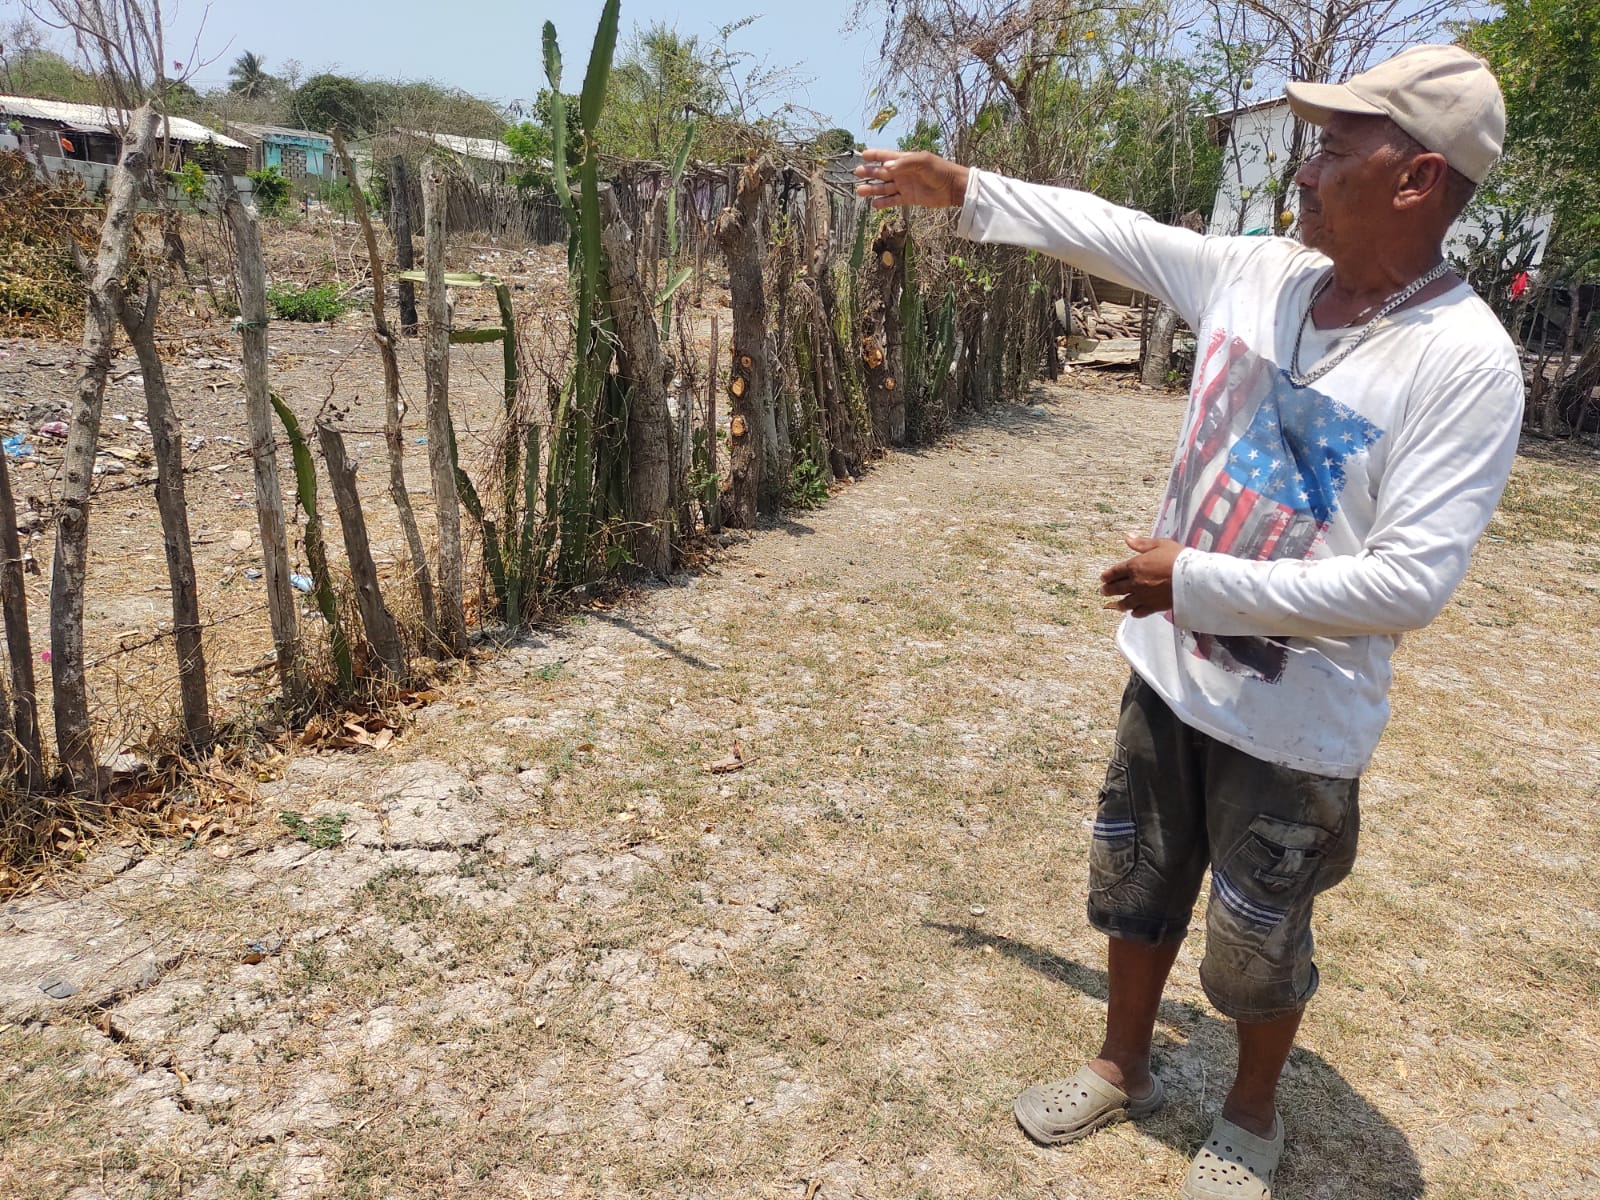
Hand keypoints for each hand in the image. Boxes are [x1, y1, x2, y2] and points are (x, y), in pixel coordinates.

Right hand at [853, 149, 968, 209]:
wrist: (952, 187)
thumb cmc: (939, 170)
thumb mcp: (923, 161)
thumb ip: (904, 163)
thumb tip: (886, 168)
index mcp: (904, 160)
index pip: (885, 156)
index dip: (874, 155)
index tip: (862, 155)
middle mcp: (902, 172)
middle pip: (881, 172)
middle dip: (869, 172)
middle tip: (857, 173)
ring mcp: (904, 186)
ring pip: (884, 187)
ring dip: (872, 189)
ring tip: (860, 191)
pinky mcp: (908, 198)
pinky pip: (892, 200)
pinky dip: (883, 203)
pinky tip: (874, 204)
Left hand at [1100, 534, 1180, 617]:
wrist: (1192, 577)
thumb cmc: (1178, 558)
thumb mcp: (1160, 544)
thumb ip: (1142, 543)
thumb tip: (1128, 537)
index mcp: (1135, 566)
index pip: (1115, 572)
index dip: (1107, 575)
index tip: (1103, 578)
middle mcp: (1135, 583)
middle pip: (1117, 588)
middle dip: (1108, 590)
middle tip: (1103, 591)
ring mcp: (1143, 596)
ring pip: (1126, 602)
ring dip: (1119, 604)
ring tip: (1116, 605)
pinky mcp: (1153, 607)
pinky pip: (1140, 612)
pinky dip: (1135, 613)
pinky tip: (1134, 613)